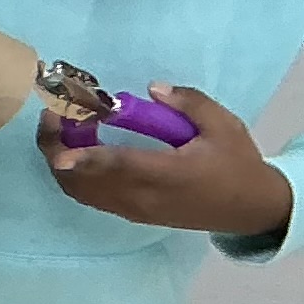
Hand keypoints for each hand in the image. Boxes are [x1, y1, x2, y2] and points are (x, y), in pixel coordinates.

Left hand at [42, 84, 292, 238]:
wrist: (250, 209)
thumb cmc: (238, 164)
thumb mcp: (224, 126)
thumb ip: (190, 103)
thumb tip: (153, 88)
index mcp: (169, 174)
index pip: (119, 165)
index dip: (86, 156)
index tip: (59, 146)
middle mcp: (144, 197)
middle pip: (85, 181)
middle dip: (57, 150)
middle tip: (53, 115)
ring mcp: (134, 210)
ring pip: (82, 192)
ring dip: (61, 162)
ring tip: (59, 127)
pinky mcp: (132, 215)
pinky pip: (91, 197)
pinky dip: (74, 175)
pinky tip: (76, 148)